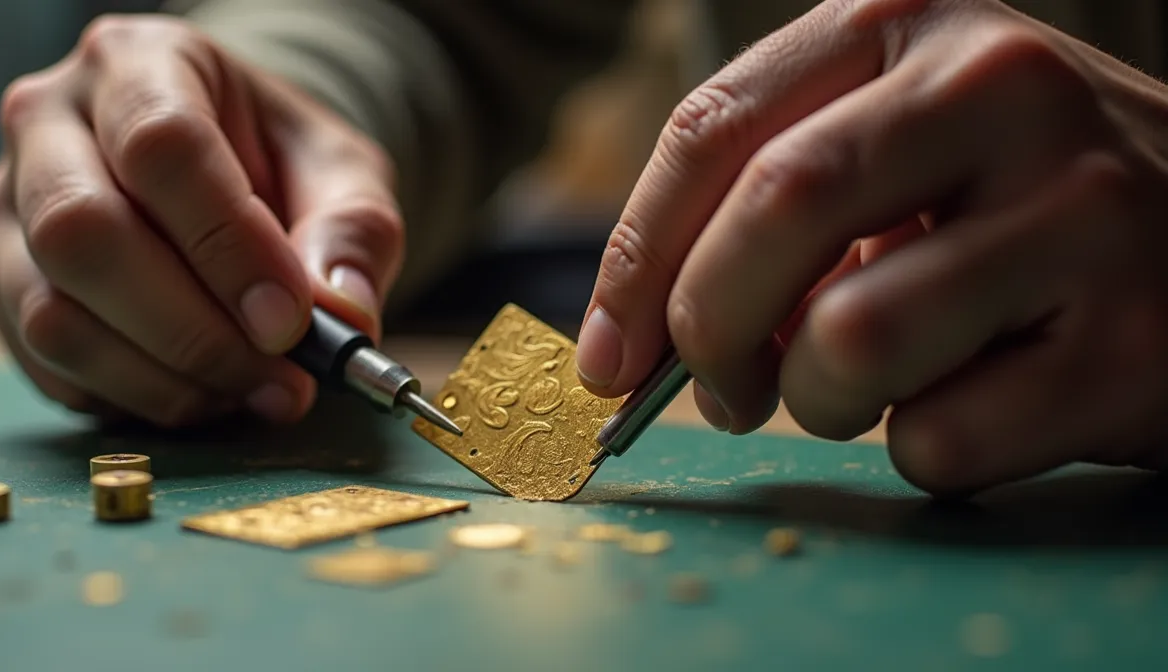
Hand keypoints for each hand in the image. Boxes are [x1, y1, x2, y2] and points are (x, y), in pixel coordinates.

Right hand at [0, 15, 402, 426]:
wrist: (228, 172)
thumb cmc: (280, 162)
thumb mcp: (343, 174)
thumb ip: (353, 234)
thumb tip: (340, 316)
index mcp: (139, 62)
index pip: (161, 146)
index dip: (228, 246)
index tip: (291, 321)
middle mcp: (47, 123)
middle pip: (81, 233)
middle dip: (192, 330)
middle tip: (279, 379)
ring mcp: (8, 207)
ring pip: (51, 314)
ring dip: (163, 380)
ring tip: (250, 392)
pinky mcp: (0, 285)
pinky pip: (48, 366)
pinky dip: (131, 401)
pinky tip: (200, 392)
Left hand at [577, 0, 1167, 495]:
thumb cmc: (1014, 202)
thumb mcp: (897, 148)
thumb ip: (773, 207)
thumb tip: (638, 338)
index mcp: (910, 22)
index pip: (714, 126)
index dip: (635, 257)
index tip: (606, 353)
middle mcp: (999, 88)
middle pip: (774, 211)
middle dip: (709, 329)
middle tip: (720, 389)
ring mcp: (1080, 210)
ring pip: (851, 341)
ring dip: (823, 399)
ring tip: (872, 385)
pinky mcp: (1132, 342)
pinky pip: (939, 437)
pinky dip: (924, 449)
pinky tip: (981, 401)